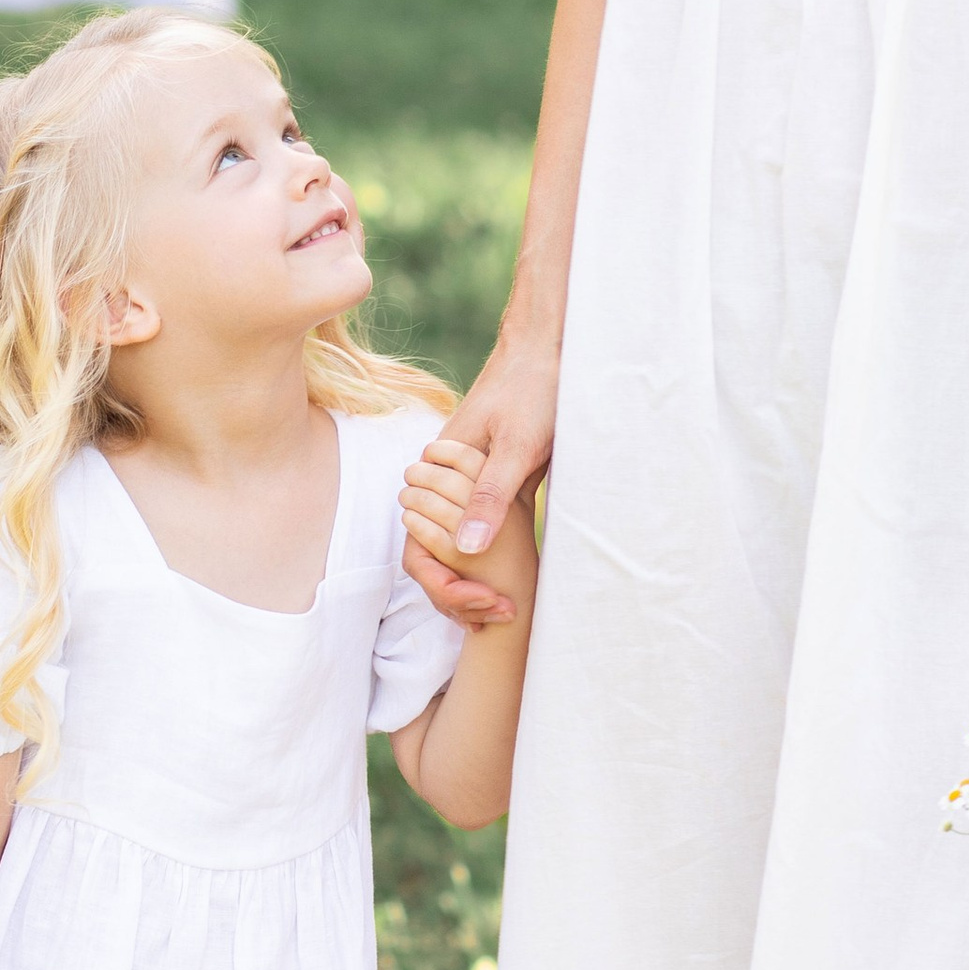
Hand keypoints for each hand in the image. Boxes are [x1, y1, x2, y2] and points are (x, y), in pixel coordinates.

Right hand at [401, 336, 559, 624]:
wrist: (548, 349)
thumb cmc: (533, 390)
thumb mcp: (518, 447)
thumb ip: (490, 498)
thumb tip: (467, 550)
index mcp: (439, 470)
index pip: (419, 546)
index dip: (442, 587)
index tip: (475, 614)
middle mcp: (447, 478)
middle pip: (434, 550)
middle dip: (456, 592)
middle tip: (493, 620)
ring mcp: (470, 478)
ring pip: (457, 541)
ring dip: (473, 577)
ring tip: (502, 610)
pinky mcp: (495, 476)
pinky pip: (483, 524)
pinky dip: (493, 554)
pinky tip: (517, 577)